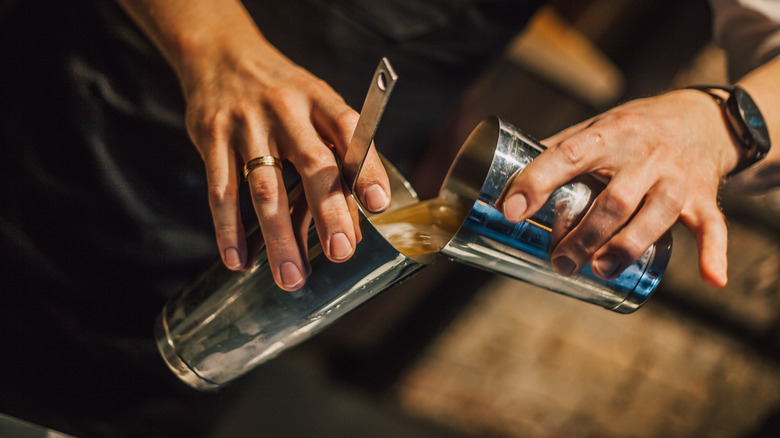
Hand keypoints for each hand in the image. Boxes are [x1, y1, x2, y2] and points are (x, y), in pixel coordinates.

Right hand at [179, 31, 389, 290]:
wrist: (221, 56)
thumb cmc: (282, 94)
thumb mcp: (315, 106)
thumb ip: (335, 156)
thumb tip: (354, 224)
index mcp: (319, 99)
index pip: (350, 131)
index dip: (366, 167)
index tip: (379, 204)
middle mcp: (286, 110)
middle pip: (311, 164)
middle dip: (328, 212)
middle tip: (340, 253)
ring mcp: (246, 124)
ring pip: (265, 189)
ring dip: (278, 238)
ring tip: (290, 277)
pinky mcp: (211, 137)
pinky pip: (221, 191)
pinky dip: (229, 230)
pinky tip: (239, 261)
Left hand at [501, 90, 739, 286]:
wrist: (702, 119)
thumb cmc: (634, 128)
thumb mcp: (596, 126)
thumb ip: (558, 151)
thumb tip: (505, 178)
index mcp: (609, 134)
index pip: (569, 155)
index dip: (538, 182)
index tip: (511, 210)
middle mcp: (645, 154)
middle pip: (613, 200)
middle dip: (583, 235)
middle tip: (559, 261)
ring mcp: (677, 178)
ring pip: (654, 216)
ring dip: (625, 247)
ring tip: (598, 271)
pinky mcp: (704, 197)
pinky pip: (713, 227)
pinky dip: (714, 253)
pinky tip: (711, 279)